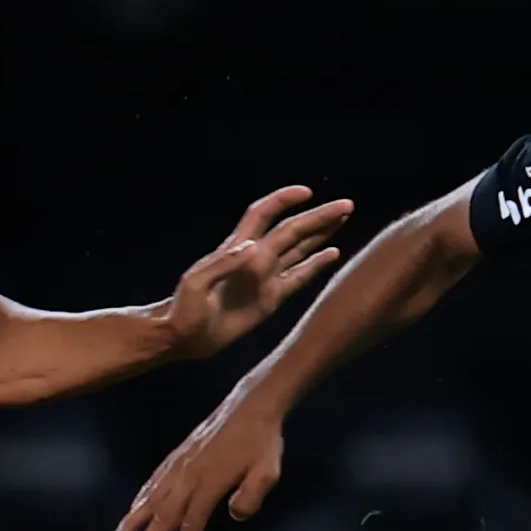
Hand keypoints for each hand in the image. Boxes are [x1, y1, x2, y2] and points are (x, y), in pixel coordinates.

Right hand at [111, 387, 286, 530]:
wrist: (251, 406)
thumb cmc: (262, 442)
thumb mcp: (268, 472)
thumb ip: (251, 497)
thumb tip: (234, 515)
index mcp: (210, 481)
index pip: (192, 521)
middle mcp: (189, 474)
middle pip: (163, 513)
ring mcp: (180, 463)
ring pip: (151, 497)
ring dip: (133, 520)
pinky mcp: (178, 454)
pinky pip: (153, 479)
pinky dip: (140, 496)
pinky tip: (133, 508)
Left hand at [159, 186, 352, 361]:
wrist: (185, 337)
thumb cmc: (184, 308)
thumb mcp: (196, 284)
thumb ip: (222, 264)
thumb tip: (253, 247)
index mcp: (238, 248)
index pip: (264, 215)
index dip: (283, 200)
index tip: (307, 193)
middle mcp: (256, 258)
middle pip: (292, 230)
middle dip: (318, 217)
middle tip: (346, 206)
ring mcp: (266, 277)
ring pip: (300, 248)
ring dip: (321, 233)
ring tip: (343, 219)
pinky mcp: (272, 299)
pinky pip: (299, 278)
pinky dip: (317, 265)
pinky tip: (334, 254)